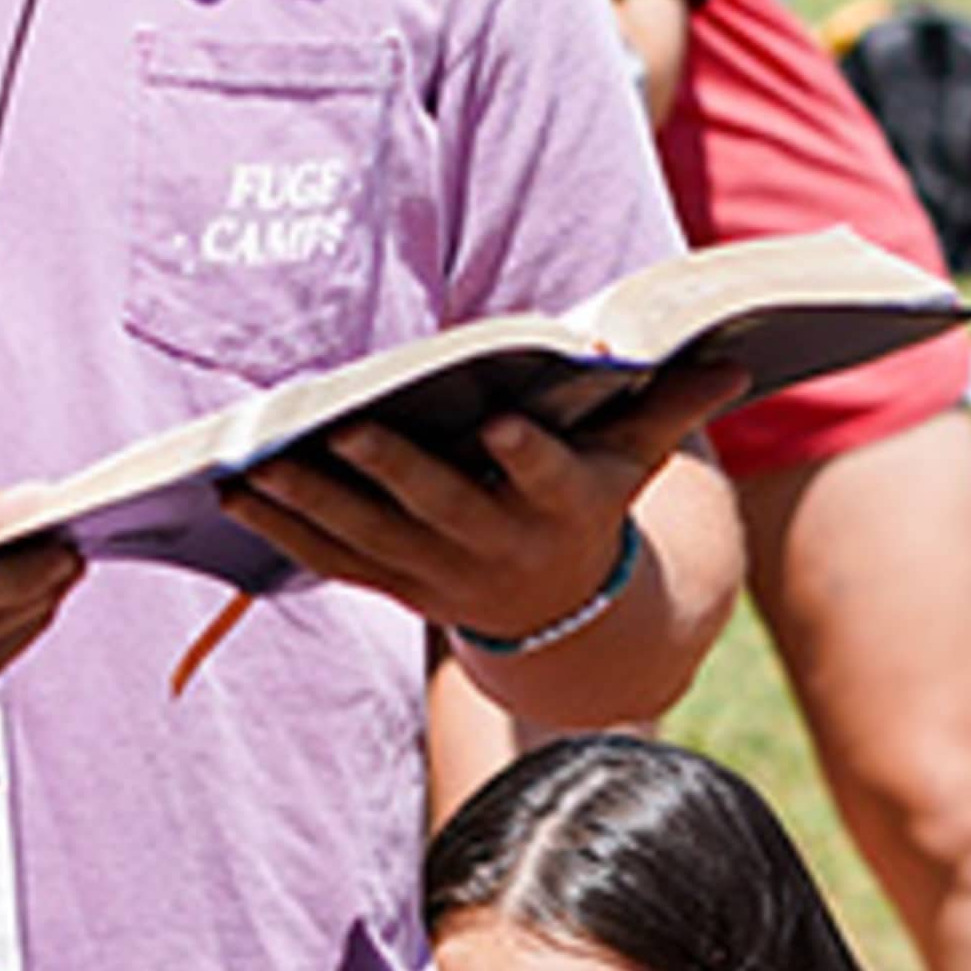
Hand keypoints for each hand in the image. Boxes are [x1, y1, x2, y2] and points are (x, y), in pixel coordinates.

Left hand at [222, 357, 760, 644]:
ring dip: (310, 501)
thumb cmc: (593, 499)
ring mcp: (438, 574)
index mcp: (562, 506)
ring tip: (254, 459)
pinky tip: (235, 490)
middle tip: (342, 429)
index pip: (546, 479)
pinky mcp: (392, 583)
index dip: (526, 456)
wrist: (561, 613)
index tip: (501, 423)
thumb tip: (735, 357)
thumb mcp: (636, 457)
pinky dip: (280, 532)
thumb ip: (670, 404)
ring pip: (369, 539)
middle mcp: (497, 547)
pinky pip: (330, 562)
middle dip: (389, 471)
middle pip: (437, 510)